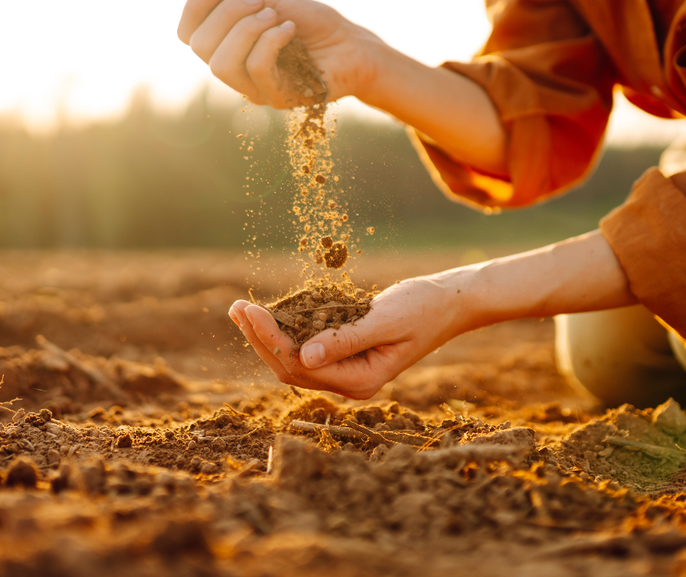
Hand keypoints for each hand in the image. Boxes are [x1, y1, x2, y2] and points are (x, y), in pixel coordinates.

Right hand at [177, 0, 382, 108]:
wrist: (354, 46)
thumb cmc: (316, 25)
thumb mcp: (271, 2)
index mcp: (228, 46)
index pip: (188, 35)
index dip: (194, 8)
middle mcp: (236, 71)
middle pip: (200, 48)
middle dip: (225, 15)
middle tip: (259, 0)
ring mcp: (255, 89)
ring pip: (221, 64)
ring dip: (246, 30)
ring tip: (275, 16)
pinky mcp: (278, 98)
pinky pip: (258, 70)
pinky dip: (271, 42)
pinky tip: (290, 30)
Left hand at [228, 273, 468, 399]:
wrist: (451, 303)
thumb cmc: (423, 308)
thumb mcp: (385, 320)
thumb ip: (345, 339)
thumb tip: (304, 356)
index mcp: (361, 380)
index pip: (301, 364)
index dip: (269, 339)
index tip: (248, 310)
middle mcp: (350, 383)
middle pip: (290, 368)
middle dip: (259, 339)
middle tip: (235, 307)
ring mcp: (348, 371)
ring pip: (294, 361)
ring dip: (266, 337)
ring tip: (240, 310)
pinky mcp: (347, 355)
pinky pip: (307, 350)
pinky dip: (285, 332)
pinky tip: (268, 314)